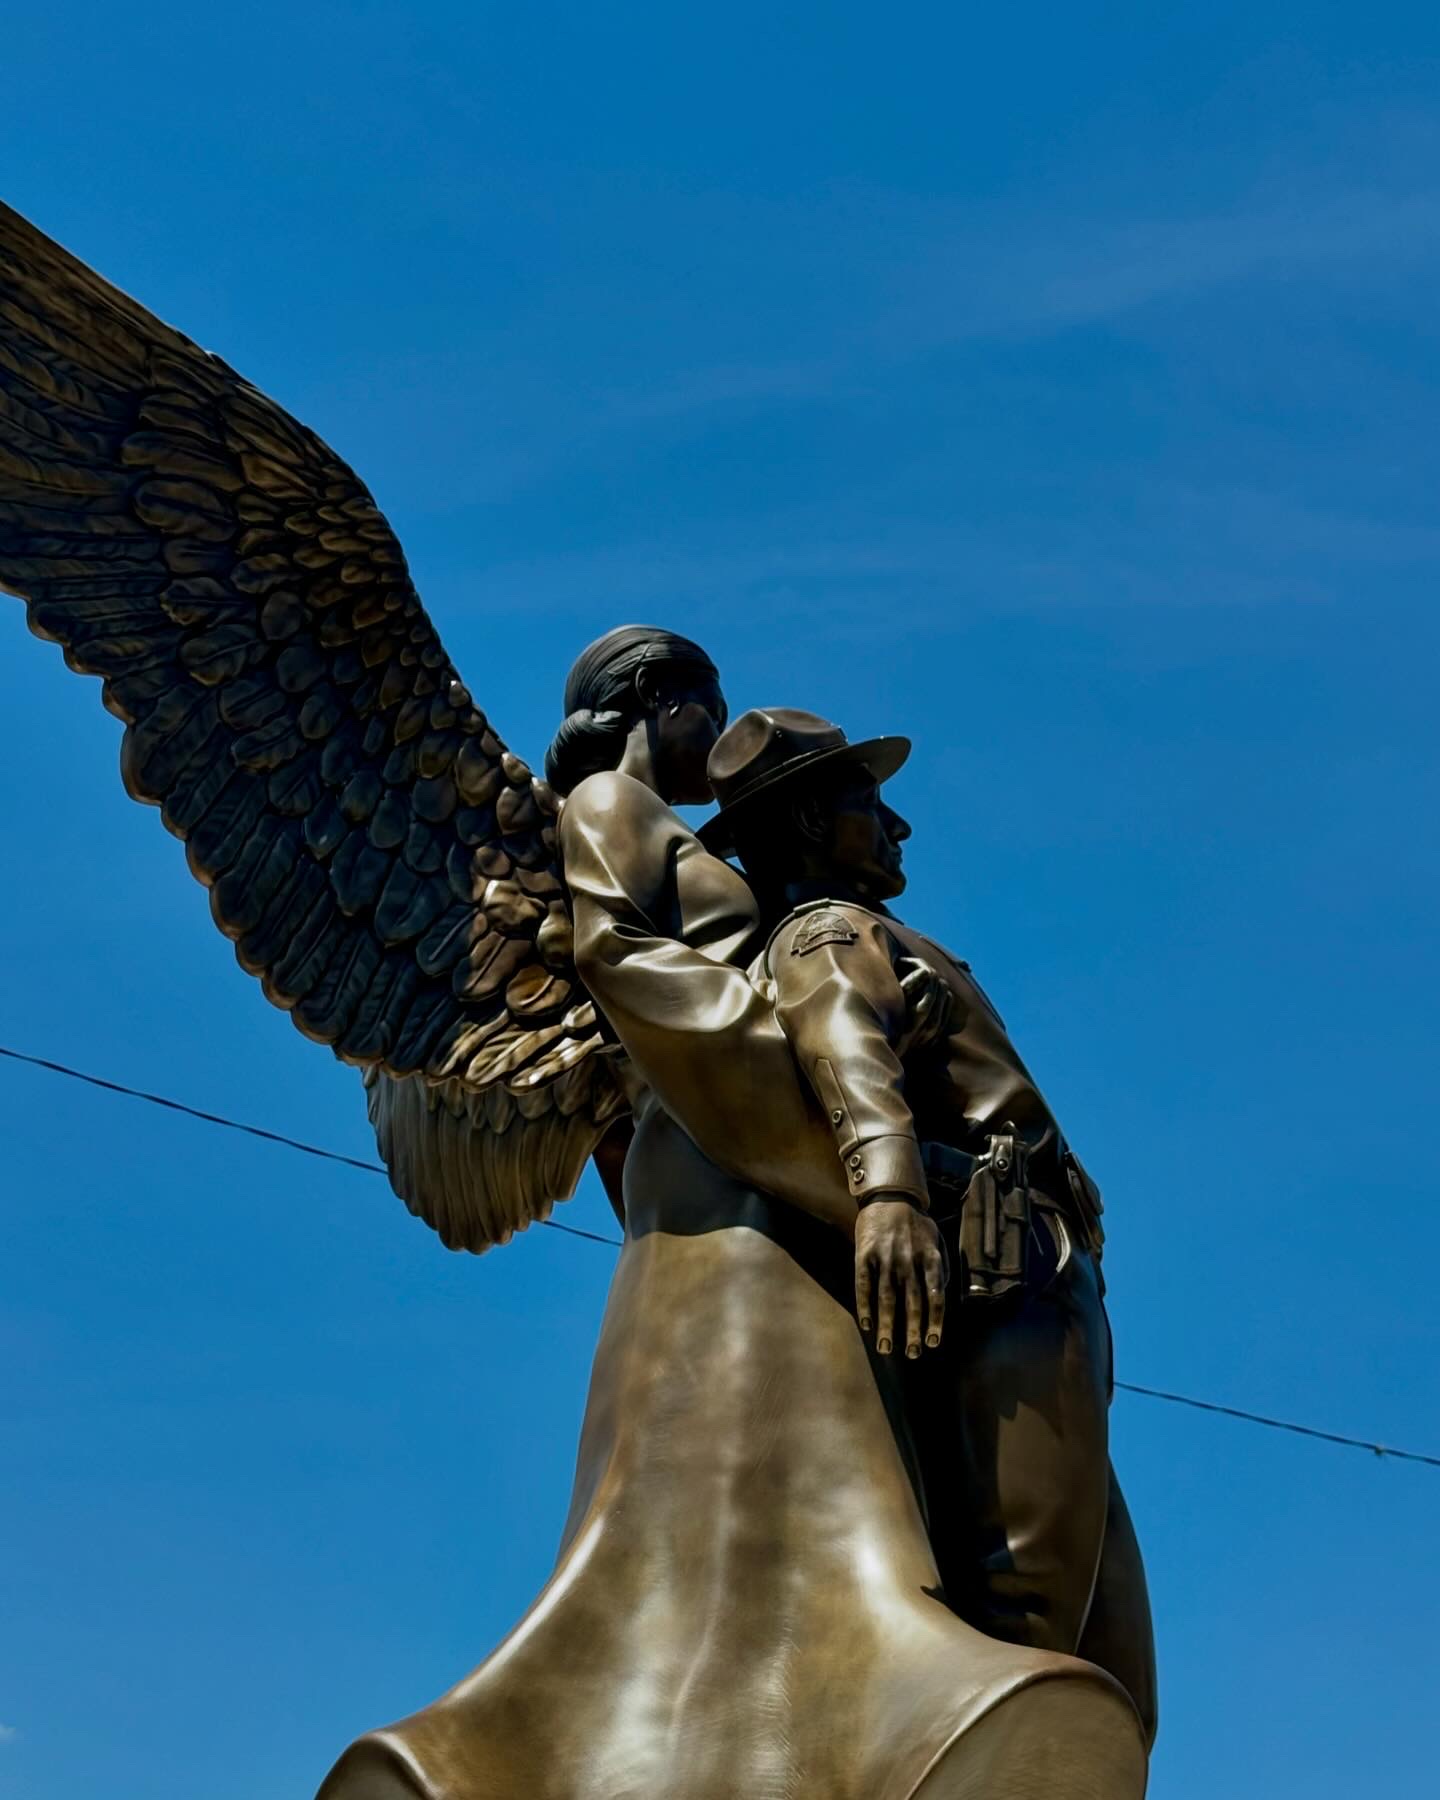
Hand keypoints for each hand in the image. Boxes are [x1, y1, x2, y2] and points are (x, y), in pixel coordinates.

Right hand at [855, 1198, 946, 1357]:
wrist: (889, 1196)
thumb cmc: (916, 1223)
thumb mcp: (937, 1239)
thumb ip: (941, 1267)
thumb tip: (943, 1296)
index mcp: (930, 1257)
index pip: (936, 1296)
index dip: (935, 1322)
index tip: (932, 1342)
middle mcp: (909, 1260)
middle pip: (912, 1303)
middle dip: (912, 1331)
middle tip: (911, 1353)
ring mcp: (886, 1257)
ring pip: (887, 1299)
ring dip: (886, 1326)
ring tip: (886, 1348)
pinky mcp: (865, 1255)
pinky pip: (864, 1286)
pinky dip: (865, 1307)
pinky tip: (866, 1325)